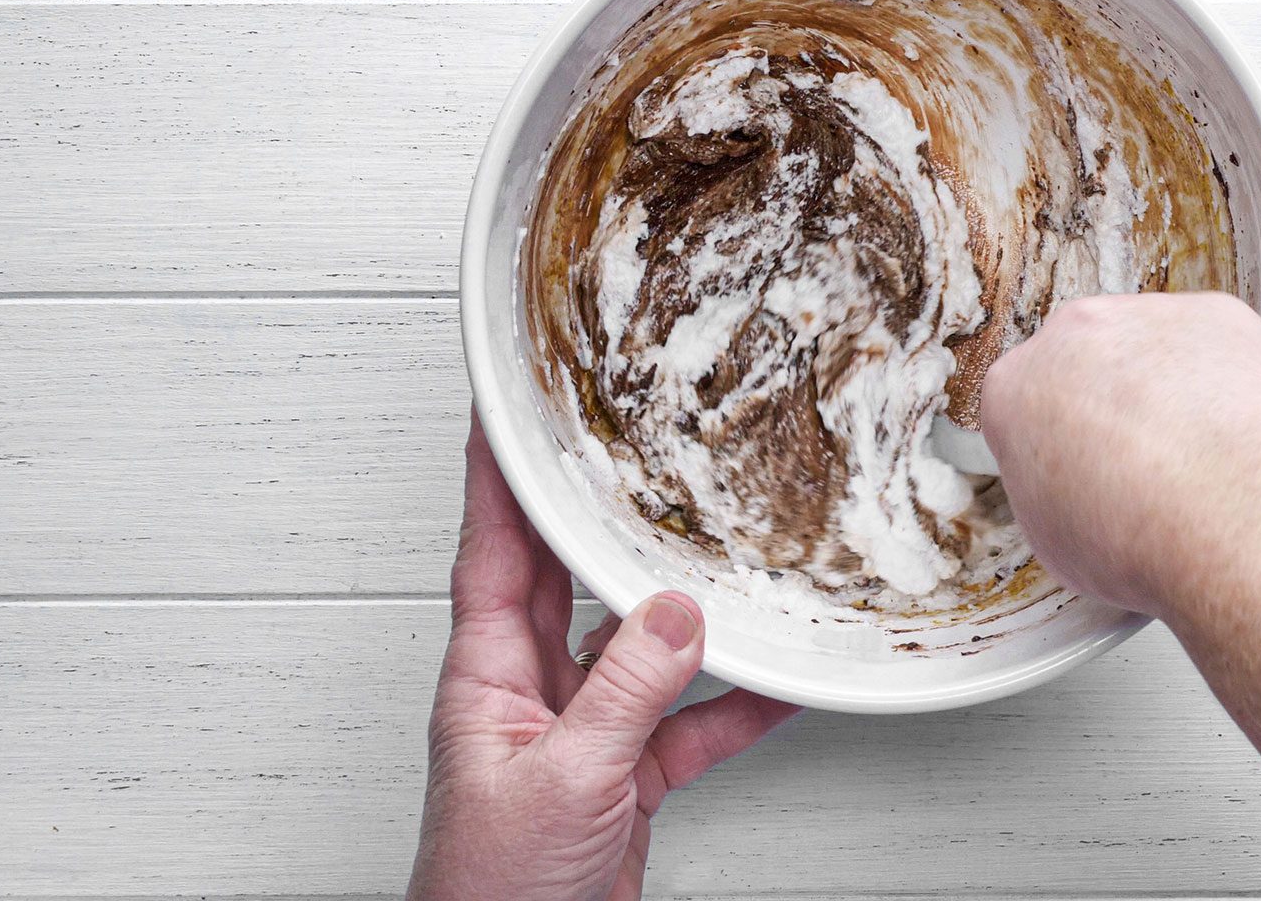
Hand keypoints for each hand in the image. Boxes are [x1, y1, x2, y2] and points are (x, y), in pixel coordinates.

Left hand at [407, 415, 799, 900]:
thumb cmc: (489, 891)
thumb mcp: (564, 778)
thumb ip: (624, 692)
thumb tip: (676, 615)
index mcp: (486, 675)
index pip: (490, 548)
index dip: (496, 474)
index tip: (505, 407)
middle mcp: (529, 690)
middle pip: (566, 577)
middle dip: (595, 513)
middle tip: (628, 447)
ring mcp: (579, 729)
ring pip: (638, 644)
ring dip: (684, 608)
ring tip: (726, 554)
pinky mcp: (622, 774)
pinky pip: (686, 721)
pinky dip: (732, 703)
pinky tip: (774, 681)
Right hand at [981, 292, 1260, 616]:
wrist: (1237, 519)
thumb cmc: (1144, 537)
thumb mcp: (1056, 543)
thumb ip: (1053, 490)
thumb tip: (1080, 493)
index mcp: (1017, 389)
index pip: (1026, 407)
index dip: (1057, 446)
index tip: (1082, 472)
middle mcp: (1075, 336)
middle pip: (1088, 363)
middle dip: (1112, 405)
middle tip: (1144, 466)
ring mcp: (1150, 318)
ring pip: (1157, 349)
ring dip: (1174, 391)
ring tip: (1203, 458)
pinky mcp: (1220, 315)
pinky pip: (1220, 346)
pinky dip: (1231, 383)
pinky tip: (1242, 436)